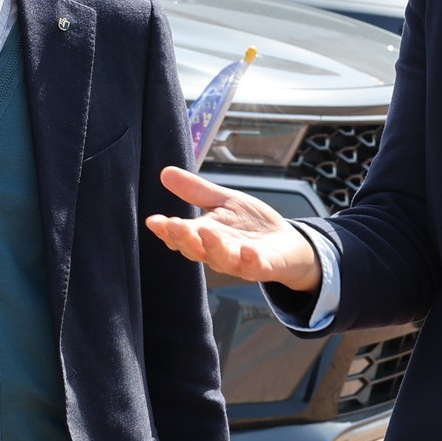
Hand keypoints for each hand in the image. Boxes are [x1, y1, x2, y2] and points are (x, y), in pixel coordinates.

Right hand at [147, 165, 323, 292]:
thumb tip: (164, 172)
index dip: (167, 231)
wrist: (287, 243)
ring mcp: (240, 262)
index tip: (154, 221)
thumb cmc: (252, 223)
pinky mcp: (263, 267)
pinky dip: (250, 261)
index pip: (181, 236)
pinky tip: (247, 250)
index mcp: (205, 236)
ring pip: (221, 260)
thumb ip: (196, 191)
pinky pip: (254, 268)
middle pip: (195, 250)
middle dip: (183, 238)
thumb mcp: (223, 201)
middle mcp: (218, 252)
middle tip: (173, 224)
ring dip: (213, 247)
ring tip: (207, 231)